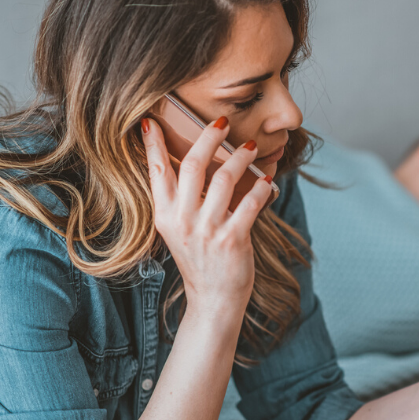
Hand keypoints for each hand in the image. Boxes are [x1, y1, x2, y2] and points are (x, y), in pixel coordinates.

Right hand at [140, 116, 272, 318]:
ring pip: (223, 179)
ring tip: (250, 147)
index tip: (152, 120)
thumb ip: (182, 201)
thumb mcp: (180, 230)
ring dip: (240, 158)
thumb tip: (196, 162)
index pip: (156, 172)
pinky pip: (249, 203)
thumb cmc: (200, 259)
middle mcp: (182, 220)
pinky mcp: (232, 240)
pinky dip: (260, 187)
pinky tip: (265, 179)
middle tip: (221, 120)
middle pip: (192, 166)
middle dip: (207, 137)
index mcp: (165, 215)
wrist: (214, 299)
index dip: (153, 145)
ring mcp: (207, 231)